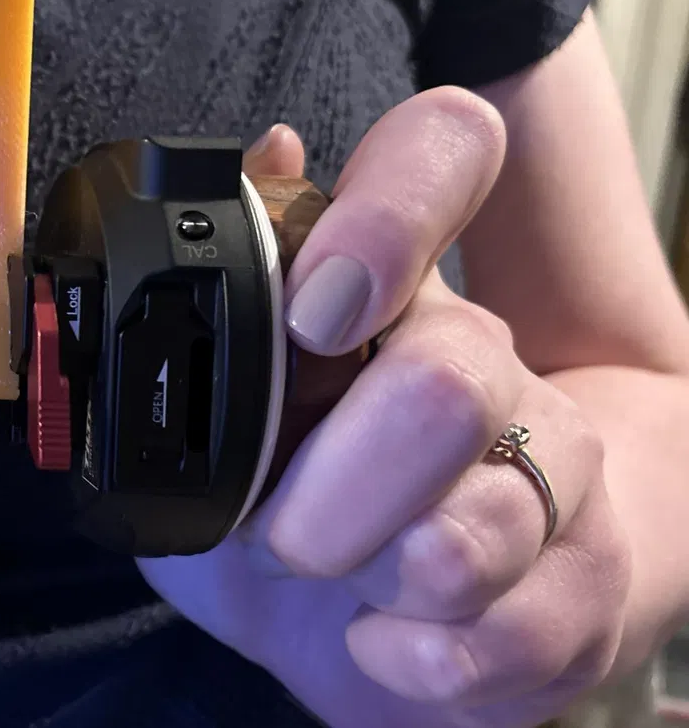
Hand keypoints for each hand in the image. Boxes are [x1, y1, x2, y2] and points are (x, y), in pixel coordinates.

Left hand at [138, 88, 632, 727]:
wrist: (382, 625)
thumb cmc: (294, 499)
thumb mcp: (224, 408)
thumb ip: (230, 297)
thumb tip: (268, 152)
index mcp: (390, 286)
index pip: (443, 157)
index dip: (386, 221)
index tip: (314, 319)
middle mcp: (484, 358)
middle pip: (445, 384)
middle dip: (322, 493)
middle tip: (279, 528)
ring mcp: (551, 470)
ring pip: (472, 528)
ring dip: (366, 579)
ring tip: (342, 580)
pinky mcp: (583, 585)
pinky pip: (504, 633)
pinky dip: (409, 656)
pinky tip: (383, 638)